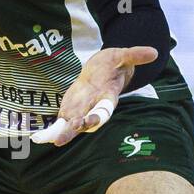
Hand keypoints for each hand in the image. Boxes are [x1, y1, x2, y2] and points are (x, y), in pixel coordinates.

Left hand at [31, 45, 157, 146]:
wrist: (104, 70)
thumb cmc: (113, 63)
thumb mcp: (123, 55)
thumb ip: (135, 55)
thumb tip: (154, 52)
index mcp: (107, 96)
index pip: (104, 110)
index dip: (97, 117)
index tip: (88, 122)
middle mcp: (95, 107)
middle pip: (85, 122)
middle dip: (73, 130)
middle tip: (60, 140)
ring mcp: (82, 110)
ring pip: (72, 126)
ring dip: (59, 134)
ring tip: (43, 141)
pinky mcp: (72, 110)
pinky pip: (61, 122)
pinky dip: (52, 130)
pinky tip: (38, 138)